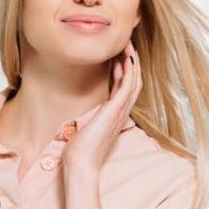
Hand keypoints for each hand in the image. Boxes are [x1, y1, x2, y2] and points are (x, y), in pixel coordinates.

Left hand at [63, 39, 142, 174]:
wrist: (80, 164)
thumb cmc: (78, 152)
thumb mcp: (82, 132)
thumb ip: (85, 123)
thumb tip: (75, 121)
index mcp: (114, 116)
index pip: (124, 89)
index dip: (124, 71)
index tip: (118, 56)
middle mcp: (120, 112)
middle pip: (133, 81)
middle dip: (131, 62)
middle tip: (126, 44)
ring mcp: (120, 111)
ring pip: (133, 80)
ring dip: (132, 61)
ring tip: (127, 45)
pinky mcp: (115, 110)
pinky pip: (128, 84)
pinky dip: (129, 69)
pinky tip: (126, 56)